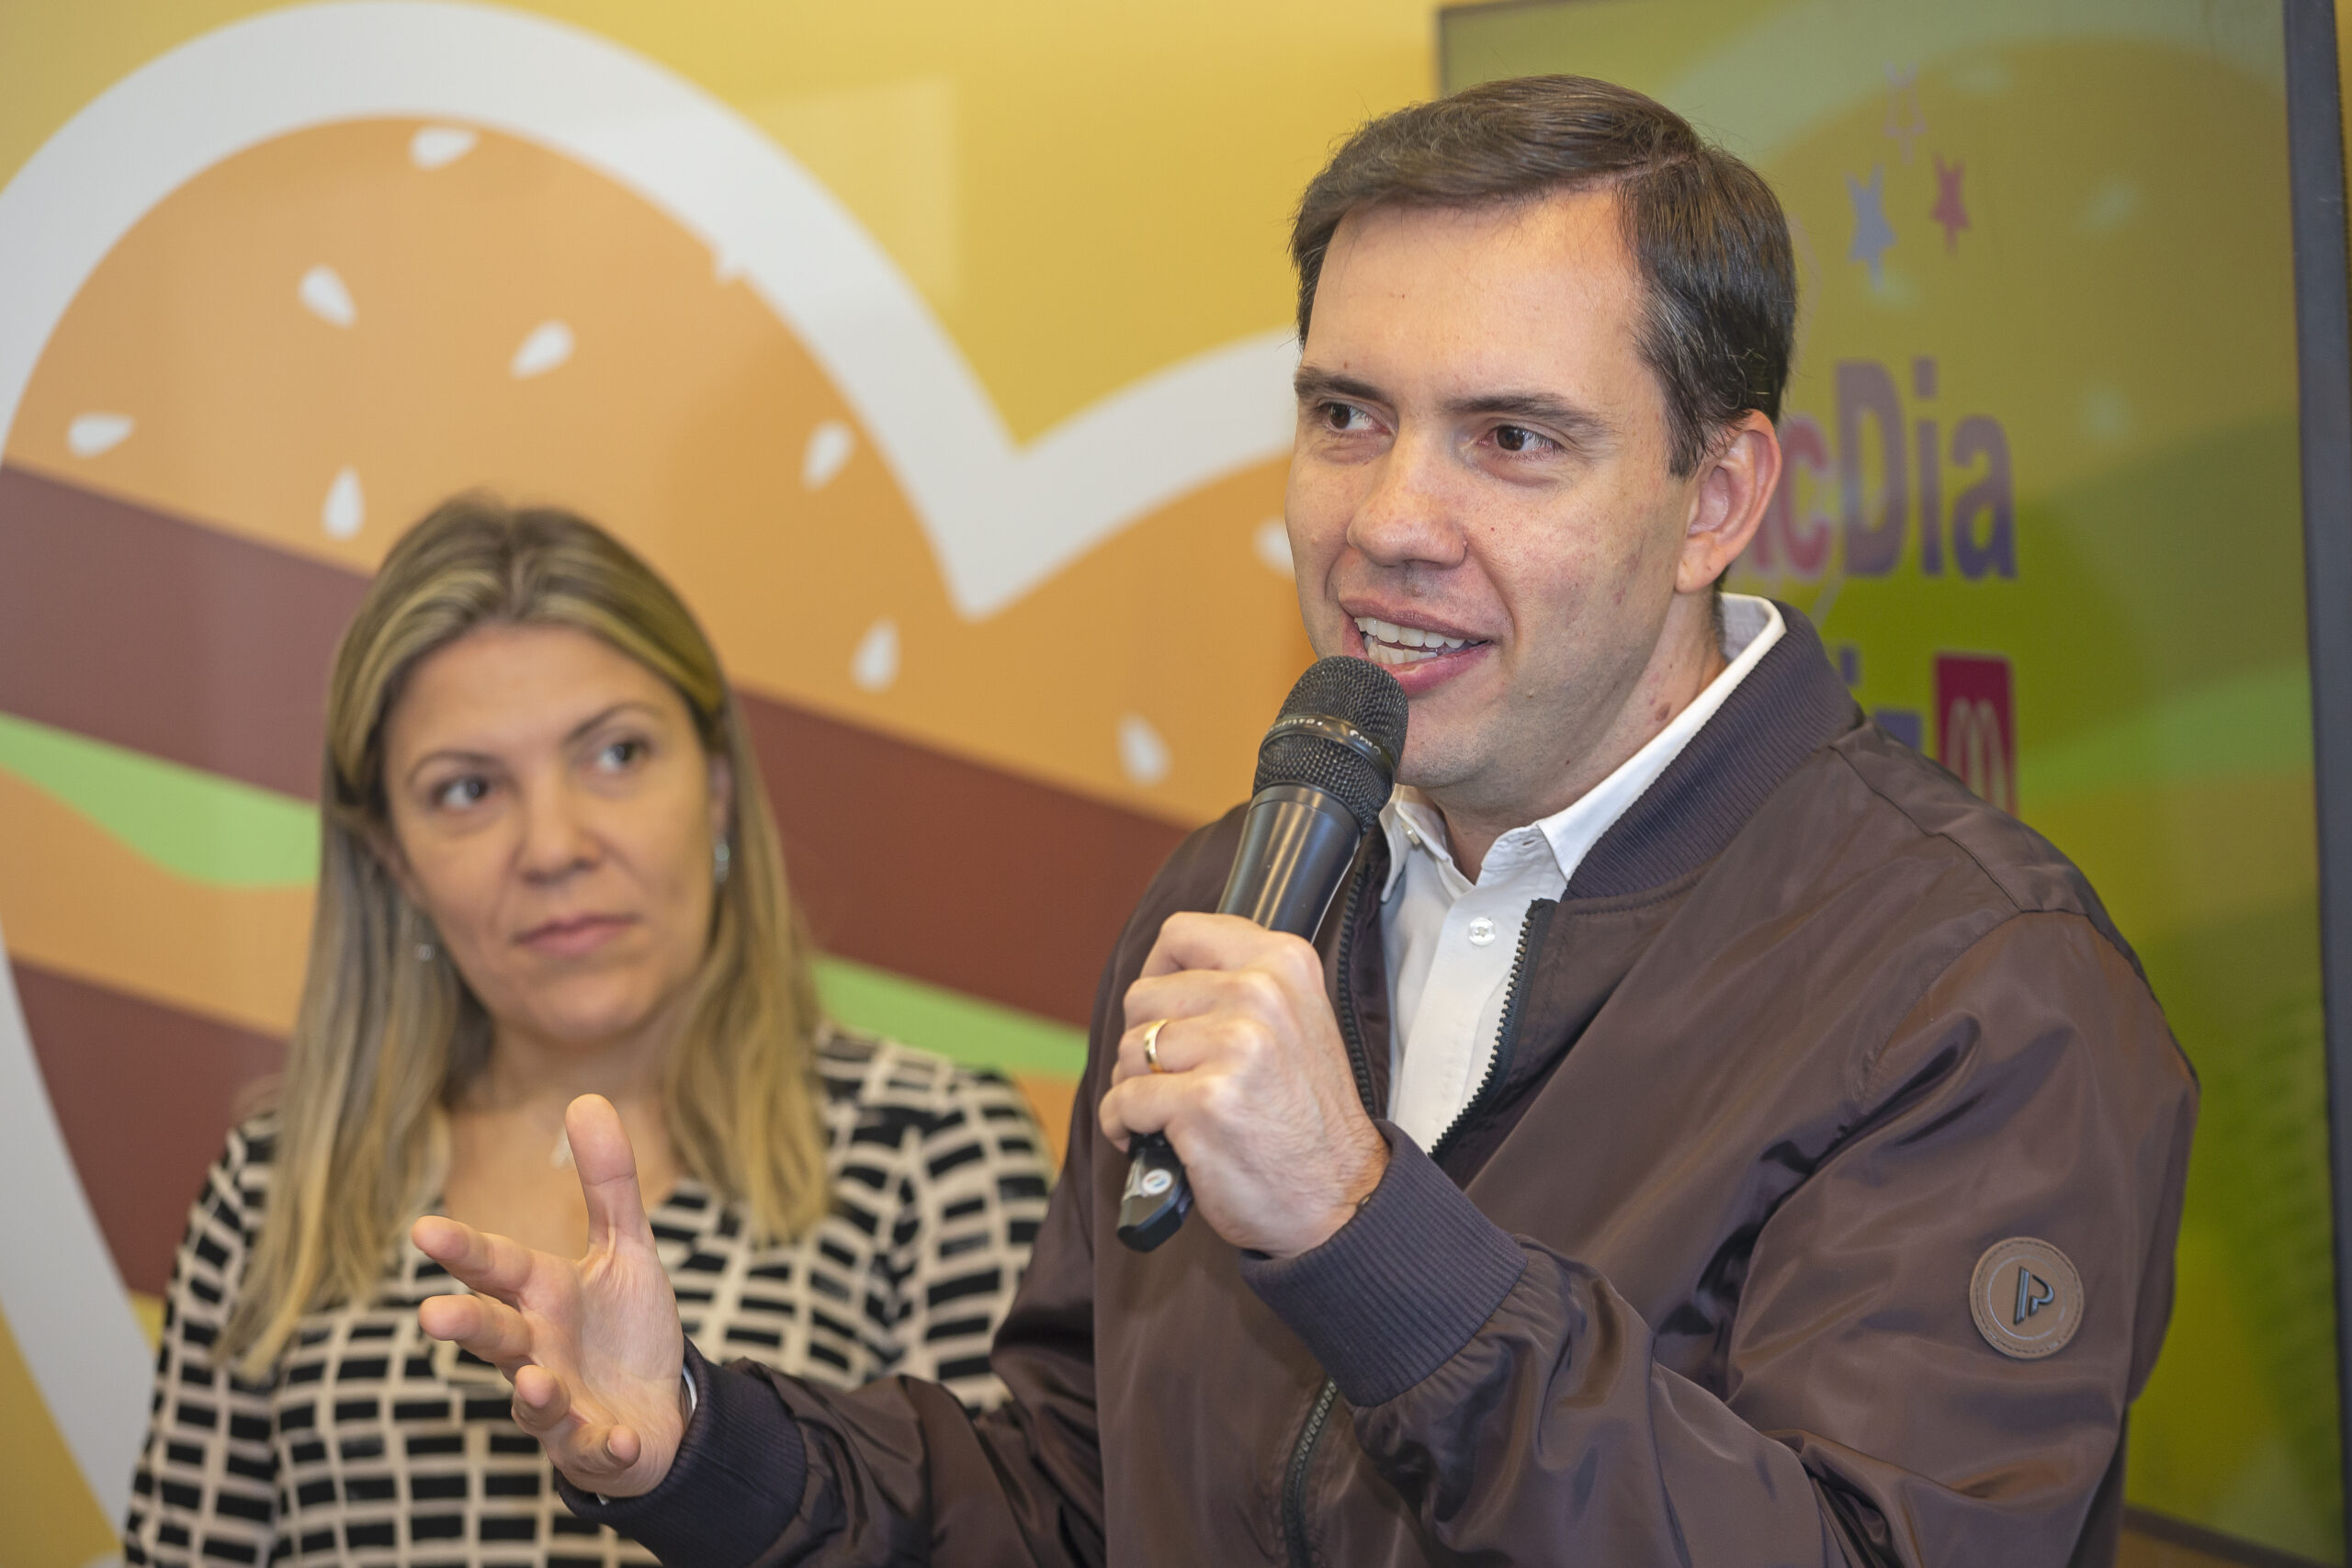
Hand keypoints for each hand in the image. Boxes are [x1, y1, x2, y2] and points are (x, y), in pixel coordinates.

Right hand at [411, 1095, 685, 1496]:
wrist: (656, 1409)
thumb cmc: (623, 1327)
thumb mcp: (627, 1247)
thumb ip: (608, 1182)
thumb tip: (586, 1097)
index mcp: (543, 1295)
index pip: (497, 1265)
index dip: (464, 1249)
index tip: (424, 1229)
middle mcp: (540, 1349)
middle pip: (496, 1335)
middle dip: (467, 1326)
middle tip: (432, 1316)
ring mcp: (562, 1404)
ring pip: (535, 1402)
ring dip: (533, 1394)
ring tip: (533, 1383)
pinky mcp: (595, 1446)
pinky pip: (596, 1450)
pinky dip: (604, 1446)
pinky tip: (616, 1437)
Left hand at [1099, 912, 1386, 1257]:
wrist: (1341, 1198)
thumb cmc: (1308, 1118)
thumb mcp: (1298, 1022)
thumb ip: (1242, 985)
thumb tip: (1166, 974)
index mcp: (1283, 964)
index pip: (1181, 935)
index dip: (1157, 973)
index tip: (1163, 1008)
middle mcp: (1261, 995)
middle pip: (1143, 996)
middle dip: (1145, 1043)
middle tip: (1174, 1078)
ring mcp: (1233, 1047)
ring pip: (1129, 1049)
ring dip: (1135, 1087)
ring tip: (1169, 1112)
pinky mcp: (1204, 1102)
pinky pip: (1122, 1100)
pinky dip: (1122, 1125)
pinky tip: (1149, 1139)